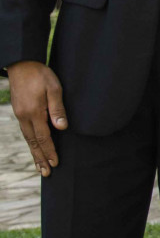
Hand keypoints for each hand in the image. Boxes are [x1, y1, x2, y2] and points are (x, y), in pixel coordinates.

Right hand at [8, 62, 67, 176]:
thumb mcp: (54, 88)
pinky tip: (34, 147)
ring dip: (35, 153)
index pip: (43, 137)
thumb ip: (57, 108)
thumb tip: (62, 127)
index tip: (54, 163)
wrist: (21, 63)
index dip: (50, 151)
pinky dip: (30, 143)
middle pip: (33, 143)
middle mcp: (24, 117)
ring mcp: (20, 115)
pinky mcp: (19, 112)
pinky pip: (25, 132)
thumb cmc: (40, 74)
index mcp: (34, 112)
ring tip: (40, 166)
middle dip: (40, 158)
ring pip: (28, 139)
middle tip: (46, 173)